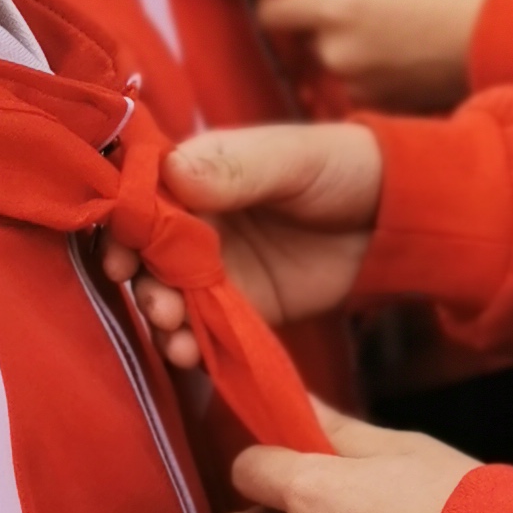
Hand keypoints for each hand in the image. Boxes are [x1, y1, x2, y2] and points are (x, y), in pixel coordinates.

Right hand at [102, 121, 385, 367]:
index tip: (120, 254)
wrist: (393, 217)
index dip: (122, 225)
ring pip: (169, 293)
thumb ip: (235, 166)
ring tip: (175, 333)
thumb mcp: (292, 157)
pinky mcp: (240, 306)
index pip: (140, 196)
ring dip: (163, 316)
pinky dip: (192, 341)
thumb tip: (171, 170)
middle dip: (143, 281)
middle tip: (158, 305)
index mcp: (196, 173)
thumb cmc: (340, 167)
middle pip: (147, 253)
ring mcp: (214, 268)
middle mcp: (194, 222)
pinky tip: (191, 354)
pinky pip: (205, 326)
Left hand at [259, 0, 488, 110]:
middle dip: (321, 19)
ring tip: (389, 28)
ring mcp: (353, 82)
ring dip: (348, 43)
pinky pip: (356, 82)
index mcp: (334, 7)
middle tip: (357, 2)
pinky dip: (369, 68)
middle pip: (303, 35)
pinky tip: (401, 54)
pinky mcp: (374, 104)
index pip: (268, 9)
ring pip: (331, 59)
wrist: (496, 42)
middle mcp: (335, 49)